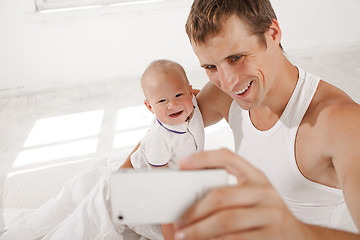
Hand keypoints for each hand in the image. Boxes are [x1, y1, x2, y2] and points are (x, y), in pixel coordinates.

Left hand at [174, 148, 306, 239]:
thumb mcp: (253, 195)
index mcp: (256, 176)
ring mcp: (270, 214)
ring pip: (226, 220)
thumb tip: (191, 196)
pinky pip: (235, 239)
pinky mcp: (271, 236)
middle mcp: (264, 192)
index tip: (183, 164)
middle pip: (221, 195)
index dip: (203, 158)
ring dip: (199, 229)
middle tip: (179, 221)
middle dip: (194, 210)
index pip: (228, 157)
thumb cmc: (267, 215)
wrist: (299, 237)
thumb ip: (229, 191)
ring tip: (184, 235)